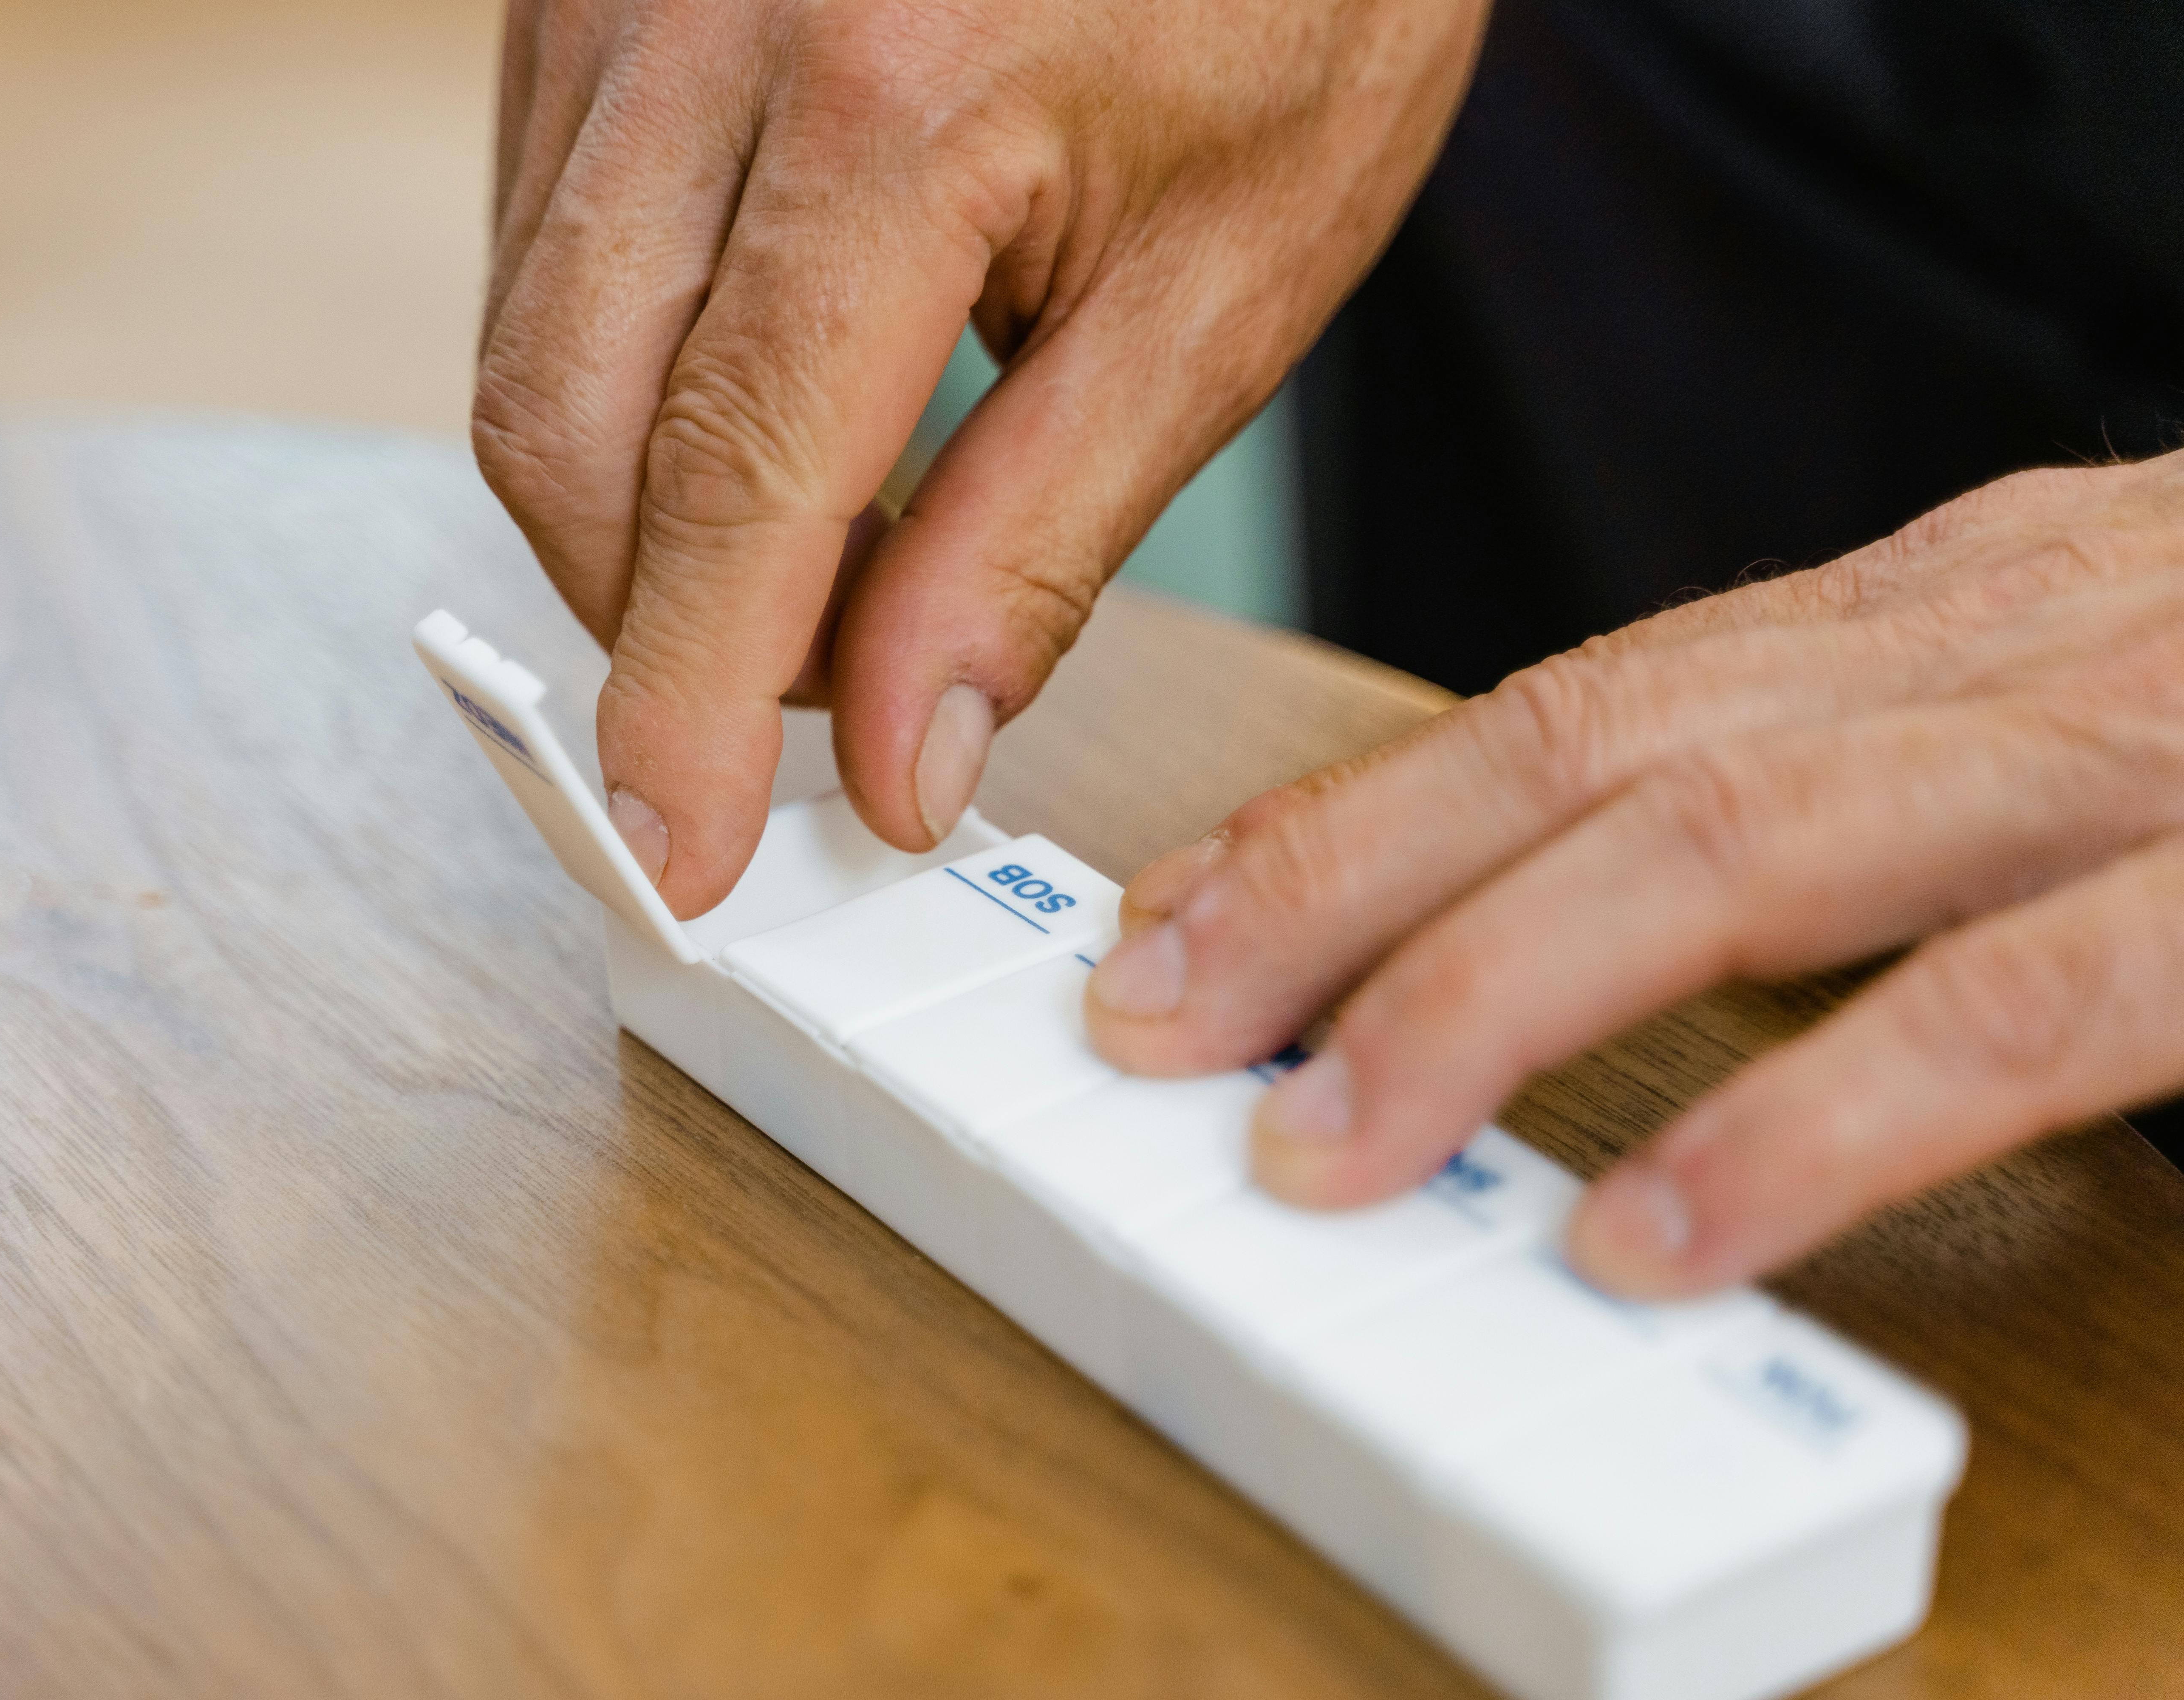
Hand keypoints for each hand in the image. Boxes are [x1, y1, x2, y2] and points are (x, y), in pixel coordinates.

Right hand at [475, 0, 1483, 915]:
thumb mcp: (1225, 282)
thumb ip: (1040, 540)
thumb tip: (901, 755)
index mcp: (897, 89)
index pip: (728, 477)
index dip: (689, 700)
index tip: (683, 853)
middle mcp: (706, 17)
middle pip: (564, 421)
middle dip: (650, 616)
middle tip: (805, 693)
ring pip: (524, 340)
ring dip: (635, 503)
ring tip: (819, 538)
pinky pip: (537, 238)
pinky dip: (622, 376)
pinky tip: (759, 393)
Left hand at [1086, 454, 2183, 1296]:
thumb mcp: (2060, 696)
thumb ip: (1854, 781)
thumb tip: (1610, 900)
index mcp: (1928, 615)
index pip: (1578, 702)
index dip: (1350, 818)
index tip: (1176, 917)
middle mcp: (1983, 655)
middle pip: (1595, 752)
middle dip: (1338, 887)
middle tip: (1155, 1021)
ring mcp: (2115, 758)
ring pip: (1736, 847)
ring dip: (1489, 994)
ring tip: (1319, 1143)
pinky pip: (2002, 1012)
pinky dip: (1805, 1125)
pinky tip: (1649, 1236)